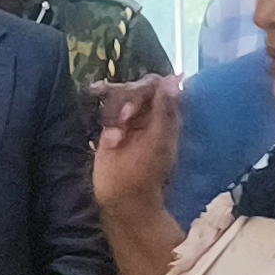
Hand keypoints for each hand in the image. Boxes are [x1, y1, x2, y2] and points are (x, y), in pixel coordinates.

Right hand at [92, 76, 181, 222]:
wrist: (122, 197)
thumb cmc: (146, 172)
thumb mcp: (158, 140)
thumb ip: (165, 108)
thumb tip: (175, 77)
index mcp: (165, 115)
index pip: (157, 84)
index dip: (144, 89)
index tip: (137, 104)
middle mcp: (148, 113)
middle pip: (135, 87)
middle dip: (127, 100)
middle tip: (124, 120)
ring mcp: (129, 119)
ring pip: (118, 95)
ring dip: (114, 112)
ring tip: (115, 138)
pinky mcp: (111, 127)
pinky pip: (106, 107)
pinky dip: (104, 108)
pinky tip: (100, 106)